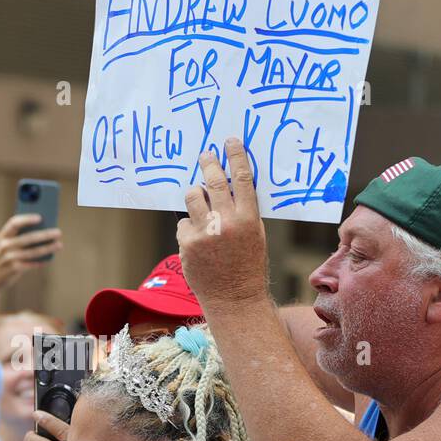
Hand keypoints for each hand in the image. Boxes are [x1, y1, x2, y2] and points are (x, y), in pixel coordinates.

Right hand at [0, 214, 62, 298]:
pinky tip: (49, 258)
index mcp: (1, 236)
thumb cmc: (1, 258)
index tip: (40, 217)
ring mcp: (9, 258)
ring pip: (33, 252)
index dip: (27, 219)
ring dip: (48, 248)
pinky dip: (42, 261)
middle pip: (29, 237)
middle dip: (45, 234)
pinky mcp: (14, 269)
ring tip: (59, 245)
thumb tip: (42, 231)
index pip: (14, 223)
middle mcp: (4, 246)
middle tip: (58, 232)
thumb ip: (17, 238)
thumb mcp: (3, 246)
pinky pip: (32, 264)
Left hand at [177, 137, 269, 307]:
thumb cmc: (248, 265)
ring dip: (195, 193)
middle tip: (206, 154)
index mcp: (249, 218)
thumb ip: (244, 210)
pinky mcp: (188, 244)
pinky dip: (190, 228)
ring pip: (193, 196)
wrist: (234, 298)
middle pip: (214, 181)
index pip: (242, 178)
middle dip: (209, 163)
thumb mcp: (256, 235)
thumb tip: (230, 183)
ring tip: (199, 198)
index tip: (229, 142)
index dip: (235, 155)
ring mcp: (205, 233)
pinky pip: (184, 224)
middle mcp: (227, 222)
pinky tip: (198, 241)